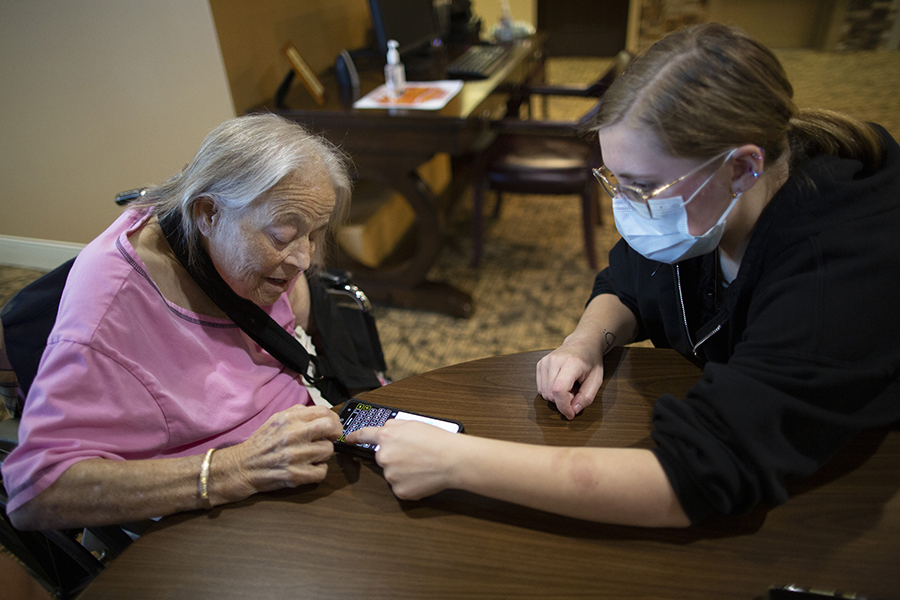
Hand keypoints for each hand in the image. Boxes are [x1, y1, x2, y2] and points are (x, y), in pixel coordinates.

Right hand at [227, 404, 343, 498]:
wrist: (243, 466)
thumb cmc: (262, 443)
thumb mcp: (276, 419)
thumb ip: (298, 413)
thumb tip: (322, 413)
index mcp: (289, 419)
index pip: (324, 412)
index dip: (333, 418)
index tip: (333, 425)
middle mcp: (293, 435)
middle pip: (331, 428)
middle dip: (335, 433)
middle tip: (330, 438)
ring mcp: (295, 456)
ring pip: (328, 451)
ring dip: (323, 453)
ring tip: (312, 455)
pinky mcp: (296, 475)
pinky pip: (322, 471)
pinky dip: (319, 470)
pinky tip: (309, 467)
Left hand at [345, 420, 457, 499]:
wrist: (452, 460)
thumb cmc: (437, 440)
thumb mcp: (413, 423)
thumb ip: (394, 425)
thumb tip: (385, 430)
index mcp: (386, 436)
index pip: (364, 436)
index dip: (354, 437)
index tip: (348, 440)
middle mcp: (384, 456)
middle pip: (382, 457)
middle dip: (394, 457)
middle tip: (413, 455)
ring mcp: (391, 475)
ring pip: (392, 473)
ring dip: (402, 471)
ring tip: (421, 465)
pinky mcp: (399, 491)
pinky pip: (400, 487)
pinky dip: (409, 484)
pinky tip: (421, 477)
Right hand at [536, 334, 604, 419]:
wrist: (583, 342)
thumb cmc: (591, 361)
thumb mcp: (596, 380)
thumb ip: (586, 397)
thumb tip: (573, 411)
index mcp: (571, 363)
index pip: (559, 390)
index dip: (564, 406)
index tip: (571, 414)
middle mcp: (554, 360)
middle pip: (551, 394)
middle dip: (563, 402)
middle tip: (575, 394)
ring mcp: (545, 361)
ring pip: (543, 393)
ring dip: (556, 397)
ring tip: (569, 387)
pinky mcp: (540, 364)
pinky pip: (540, 388)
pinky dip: (550, 391)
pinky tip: (561, 383)